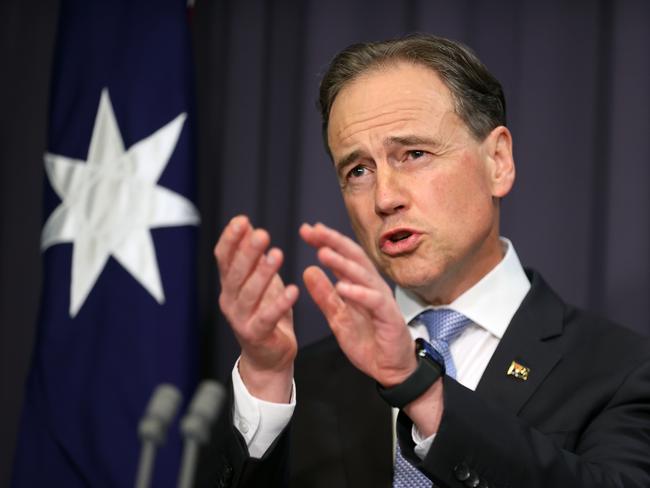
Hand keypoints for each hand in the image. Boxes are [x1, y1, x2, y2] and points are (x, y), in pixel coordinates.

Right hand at [215, 215, 298, 402]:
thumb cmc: (265, 312)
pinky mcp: (256, 335)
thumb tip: (247, 226)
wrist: (268, 356)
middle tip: (262, 234)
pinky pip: (268, 317)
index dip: (231, 239)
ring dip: (263, 273)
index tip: (242, 220)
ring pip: (250, 293)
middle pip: (236, 273)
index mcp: (229, 284)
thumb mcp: (257, 281)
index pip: (223, 258)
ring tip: (277, 255)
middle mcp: (229, 300)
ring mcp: (240, 319)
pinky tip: (293, 291)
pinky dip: (280, 304)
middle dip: (248, 252)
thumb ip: (250, 257)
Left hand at [300, 222, 442, 434]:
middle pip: (354, 257)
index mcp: (360, 284)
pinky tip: (342, 287)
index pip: (344, 255)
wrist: (390, 369)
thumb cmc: (368, 340)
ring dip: (343, 263)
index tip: (306, 229)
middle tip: (313, 230)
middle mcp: (373, 286)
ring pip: (363, 275)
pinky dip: (358, 292)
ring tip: (322, 253)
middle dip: (333, 242)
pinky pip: (374, 301)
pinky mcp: (389, 317)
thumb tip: (308, 270)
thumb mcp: (338, 317)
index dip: (326, 241)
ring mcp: (382, 300)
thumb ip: (324, 296)